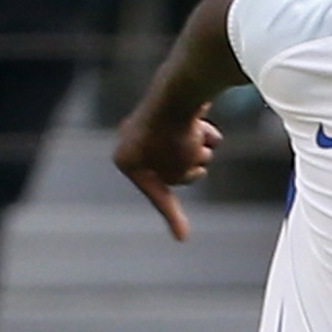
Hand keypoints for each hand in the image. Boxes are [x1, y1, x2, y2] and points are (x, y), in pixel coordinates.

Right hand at [114, 99, 220, 240]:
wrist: (181, 93)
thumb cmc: (174, 138)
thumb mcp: (176, 172)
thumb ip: (179, 182)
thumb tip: (184, 217)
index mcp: (126, 159)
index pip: (157, 193)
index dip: (172, 215)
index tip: (182, 238)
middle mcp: (135, 140)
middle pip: (175, 173)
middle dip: (191, 169)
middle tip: (192, 156)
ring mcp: (156, 125)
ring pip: (190, 154)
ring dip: (201, 152)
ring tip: (197, 138)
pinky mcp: (176, 112)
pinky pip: (196, 135)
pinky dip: (205, 135)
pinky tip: (204, 127)